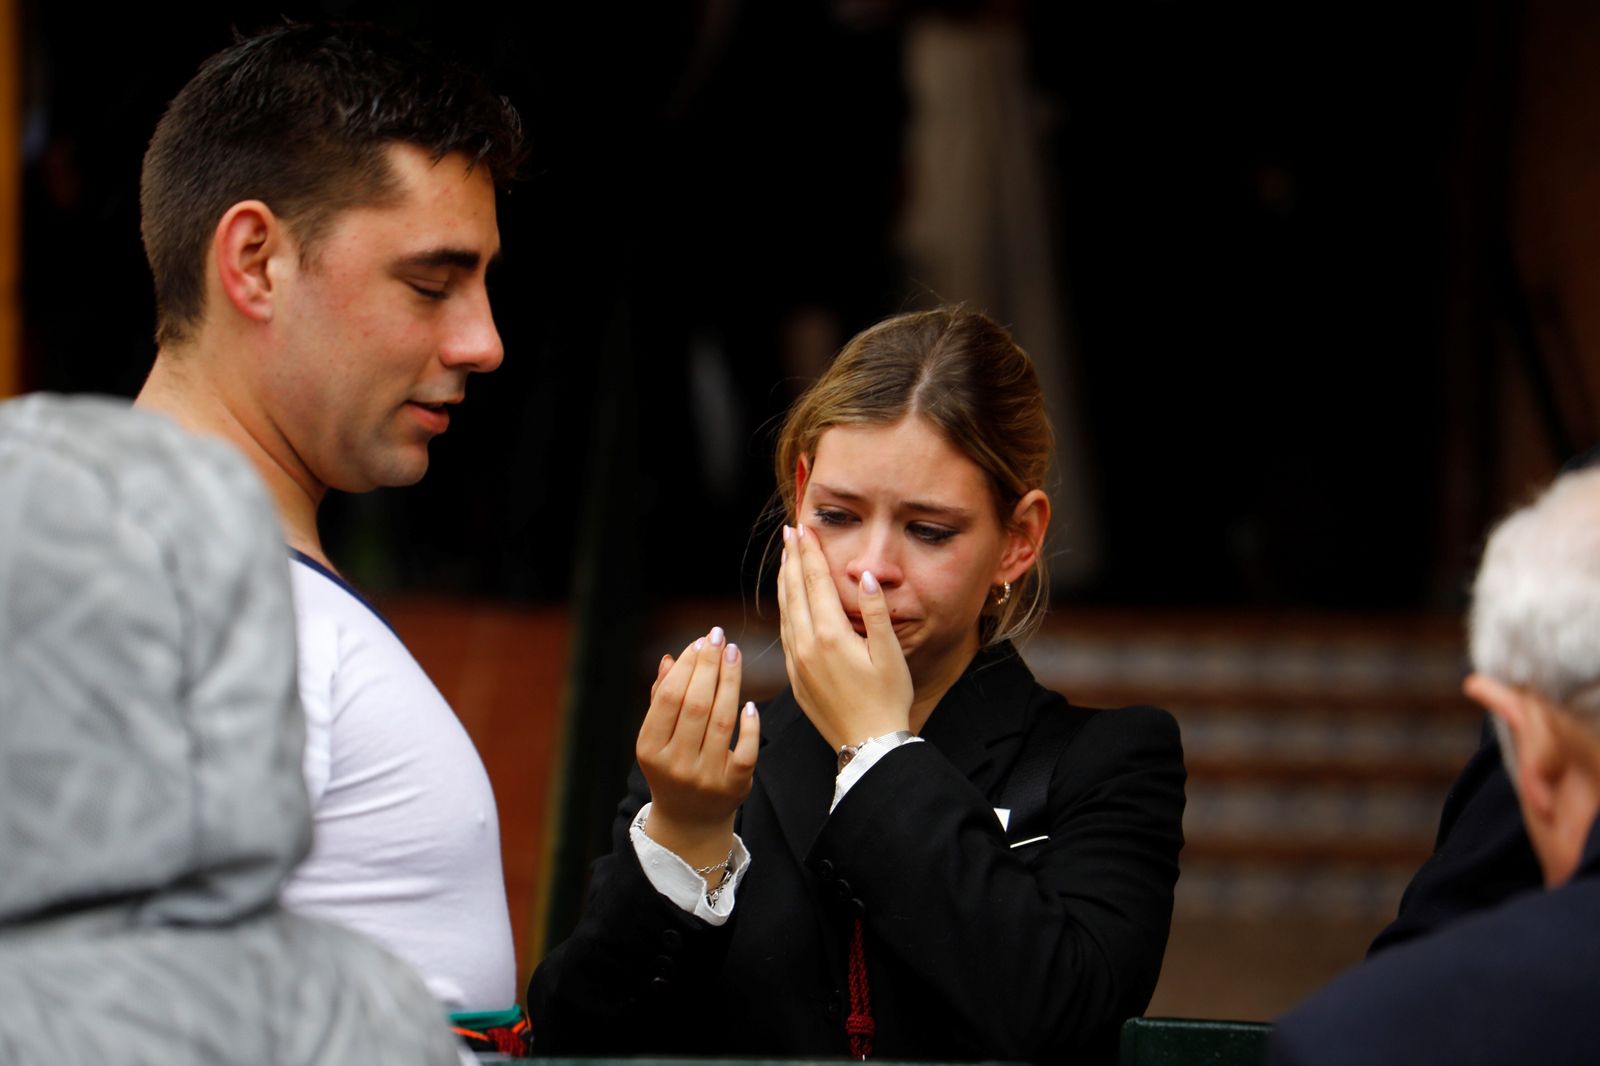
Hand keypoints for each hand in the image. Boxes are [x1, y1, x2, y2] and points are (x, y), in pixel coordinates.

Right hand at [636, 627, 759, 868]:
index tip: (700, 642)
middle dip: (709, 666)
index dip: (685, 666)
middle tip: (719, 637)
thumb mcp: (657, 739)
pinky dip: (749, 725)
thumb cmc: (672, 767)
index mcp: (650, 749)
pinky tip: (749, 702)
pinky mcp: (733, 787)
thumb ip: (662, 699)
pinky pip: (745, 750)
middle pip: (696, 705)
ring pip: (722, 721)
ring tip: (734, 654)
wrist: (690, 822)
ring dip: (730, 682)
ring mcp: (705, 777)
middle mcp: (675, 764)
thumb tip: (668, 658)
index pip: (669, 699)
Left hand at [777, 523, 912, 751]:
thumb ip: (875, 611)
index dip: (809, 552)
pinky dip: (783, 611)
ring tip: (785, 559)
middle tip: (789, 534)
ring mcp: (796, 663)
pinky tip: (786, 603)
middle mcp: (806, 646)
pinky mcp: (795, 678)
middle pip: (794, 591)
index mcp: (830, 635)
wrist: (869, 745)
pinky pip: (784, 635)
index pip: (815, 582)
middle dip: (792, 559)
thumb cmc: (887, 699)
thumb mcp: (889, 653)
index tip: (803, 529)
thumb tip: (864, 575)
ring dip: (784, 582)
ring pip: (784, 612)